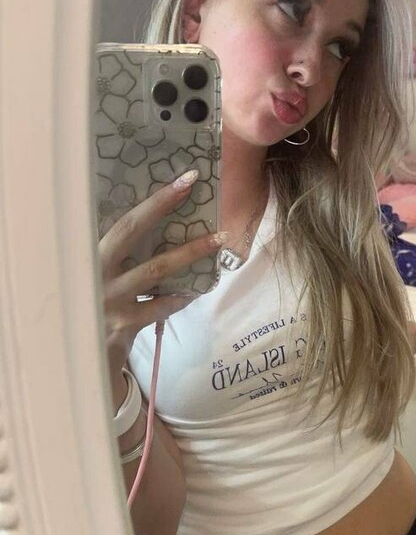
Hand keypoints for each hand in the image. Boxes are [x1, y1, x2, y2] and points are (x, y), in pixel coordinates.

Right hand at [99, 171, 224, 381]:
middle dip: (163, 207)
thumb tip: (163, 228)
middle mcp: (94, 271)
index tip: (185, 179)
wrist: (80, 356)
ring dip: (189, 253)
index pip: (123, 219)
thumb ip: (123, 258)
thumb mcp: (102, 279)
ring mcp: (107, 298)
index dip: (155, 199)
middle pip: (131, 232)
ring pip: (154, 270)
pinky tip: (194, 291)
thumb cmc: (97, 309)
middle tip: (194, 188)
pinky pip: (158, 307)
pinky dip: (179, 298)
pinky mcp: (120, 324)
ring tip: (217, 241)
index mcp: (90, 254)